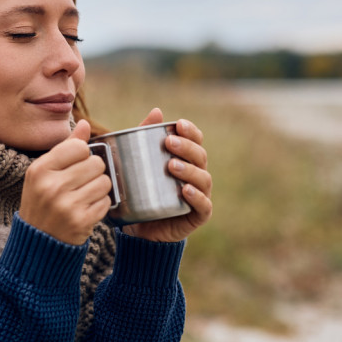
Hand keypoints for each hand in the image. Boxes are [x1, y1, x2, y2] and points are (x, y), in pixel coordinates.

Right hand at [19, 120, 112, 244]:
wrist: (38, 242)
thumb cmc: (43, 200)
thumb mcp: (46, 173)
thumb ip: (66, 147)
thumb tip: (85, 123)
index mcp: (40, 169)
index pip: (79, 147)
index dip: (83, 154)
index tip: (76, 165)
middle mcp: (51, 186)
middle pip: (96, 163)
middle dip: (94, 172)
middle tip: (82, 183)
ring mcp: (65, 205)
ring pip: (104, 182)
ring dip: (100, 189)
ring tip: (85, 196)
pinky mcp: (80, 221)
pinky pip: (106, 202)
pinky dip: (101, 205)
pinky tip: (87, 209)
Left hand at [122, 108, 212, 242]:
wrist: (140, 230)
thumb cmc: (141, 192)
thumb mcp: (138, 164)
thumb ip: (144, 138)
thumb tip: (156, 111)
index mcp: (186, 160)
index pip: (196, 141)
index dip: (191, 131)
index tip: (178, 124)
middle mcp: (197, 175)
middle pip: (200, 156)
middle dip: (186, 147)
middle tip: (168, 143)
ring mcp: (200, 195)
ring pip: (203, 178)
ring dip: (189, 170)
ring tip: (172, 166)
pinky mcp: (197, 216)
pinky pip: (203, 205)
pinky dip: (197, 197)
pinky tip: (186, 190)